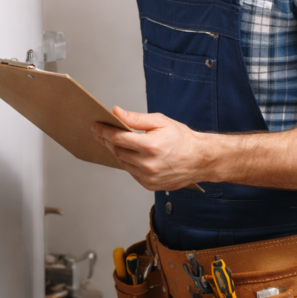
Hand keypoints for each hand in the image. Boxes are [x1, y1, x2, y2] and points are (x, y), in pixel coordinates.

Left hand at [92, 106, 207, 190]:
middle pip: (117, 151)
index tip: (95, 125)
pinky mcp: (150, 185)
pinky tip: (128, 154)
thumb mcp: (160, 122)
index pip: (118, 138)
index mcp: (151, 146)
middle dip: (106, 140)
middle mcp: (148, 164)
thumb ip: (136, 119)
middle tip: (99, 132)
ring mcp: (149, 177)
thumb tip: (116, 112)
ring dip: (116, 152)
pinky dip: (127, 163)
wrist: (201, 160)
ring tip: (112, 141)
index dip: (104, 131)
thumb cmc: (182, 139)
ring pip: (122, 163)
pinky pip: (131, 173)